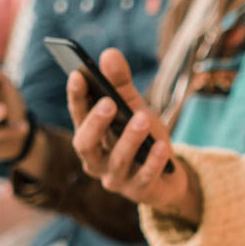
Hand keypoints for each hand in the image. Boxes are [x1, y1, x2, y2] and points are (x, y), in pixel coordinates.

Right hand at [68, 48, 200, 222]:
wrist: (168, 175)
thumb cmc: (144, 137)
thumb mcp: (134, 107)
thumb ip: (120, 84)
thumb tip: (108, 54)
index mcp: (90, 136)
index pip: (77, 115)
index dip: (76, 96)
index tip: (77, 74)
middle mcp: (95, 160)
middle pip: (84, 144)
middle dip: (96, 123)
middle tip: (109, 102)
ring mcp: (116, 178)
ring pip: (116, 160)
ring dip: (129, 139)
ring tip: (141, 118)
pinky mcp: (139, 191)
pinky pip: (144, 177)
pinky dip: (153, 161)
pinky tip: (162, 145)